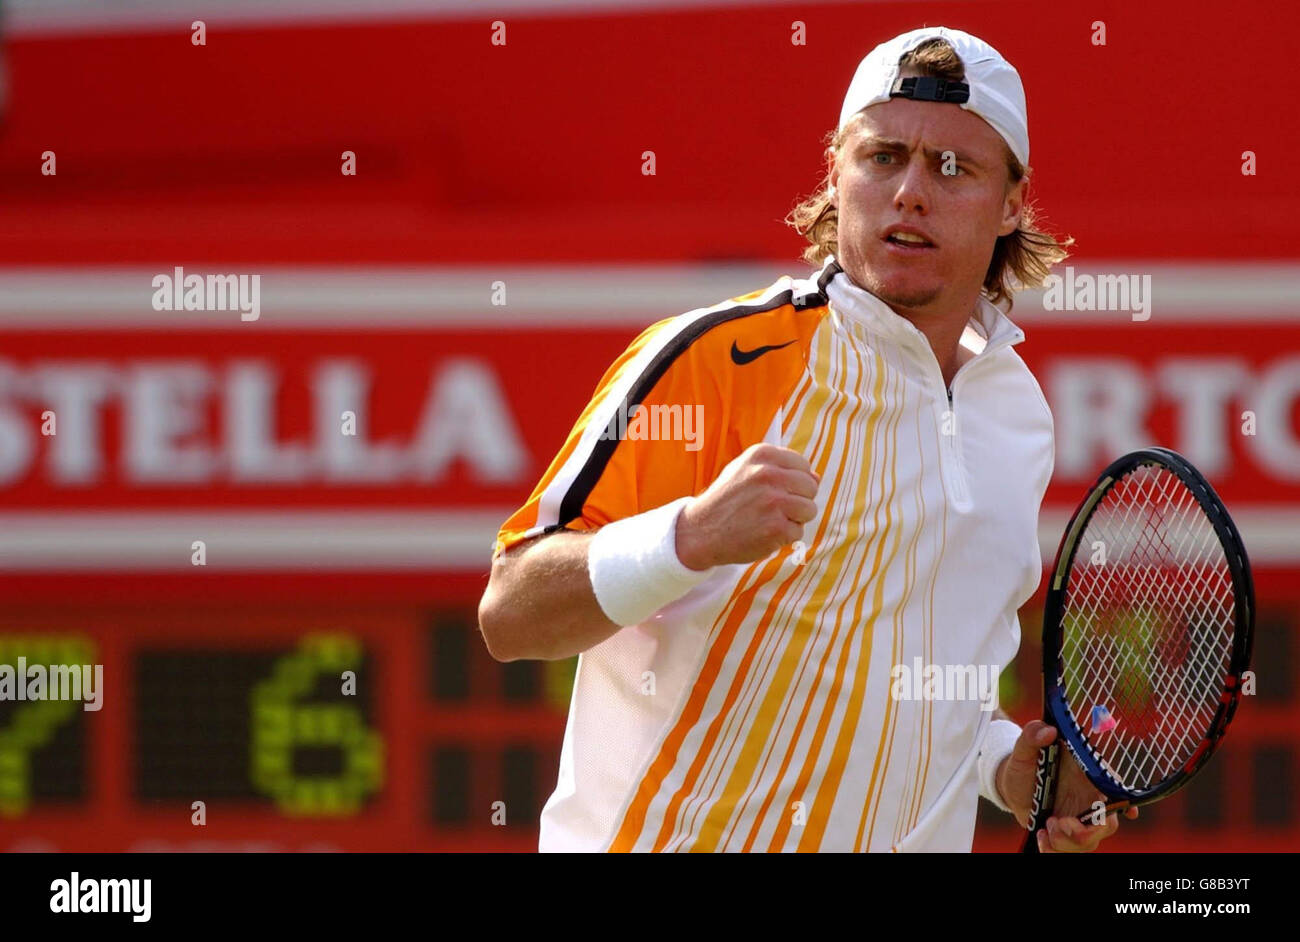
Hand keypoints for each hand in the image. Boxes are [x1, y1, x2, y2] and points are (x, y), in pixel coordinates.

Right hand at [675, 443, 819, 569]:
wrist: (700, 531)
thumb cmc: (726, 500)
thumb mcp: (745, 471)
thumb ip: (779, 468)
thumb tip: (816, 477)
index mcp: (762, 455)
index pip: (803, 466)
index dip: (794, 483)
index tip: (775, 492)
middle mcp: (769, 474)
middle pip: (810, 487)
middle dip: (798, 500)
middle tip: (773, 509)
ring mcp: (774, 501)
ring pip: (810, 509)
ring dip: (794, 520)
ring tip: (769, 520)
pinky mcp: (776, 527)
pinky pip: (798, 532)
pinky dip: (784, 537)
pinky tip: (763, 533)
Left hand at [996, 720, 1138, 852]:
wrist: (1012, 783)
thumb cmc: (1026, 764)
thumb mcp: (1024, 748)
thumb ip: (1032, 736)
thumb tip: (1047, 730)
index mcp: (1089, 778)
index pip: (1117, 791)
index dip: (1126, 805)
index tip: (1128, 813)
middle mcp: (1090, 801)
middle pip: (1106, 826)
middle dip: (1085, 832)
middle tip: (1058, 822)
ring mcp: (1079, 820)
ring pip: (1088, 843)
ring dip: (1066, 842)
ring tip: (1047, 826)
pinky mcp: (1066, 835)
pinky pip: (1069, 852)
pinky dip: (1055, 850)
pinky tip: (1042, 837)